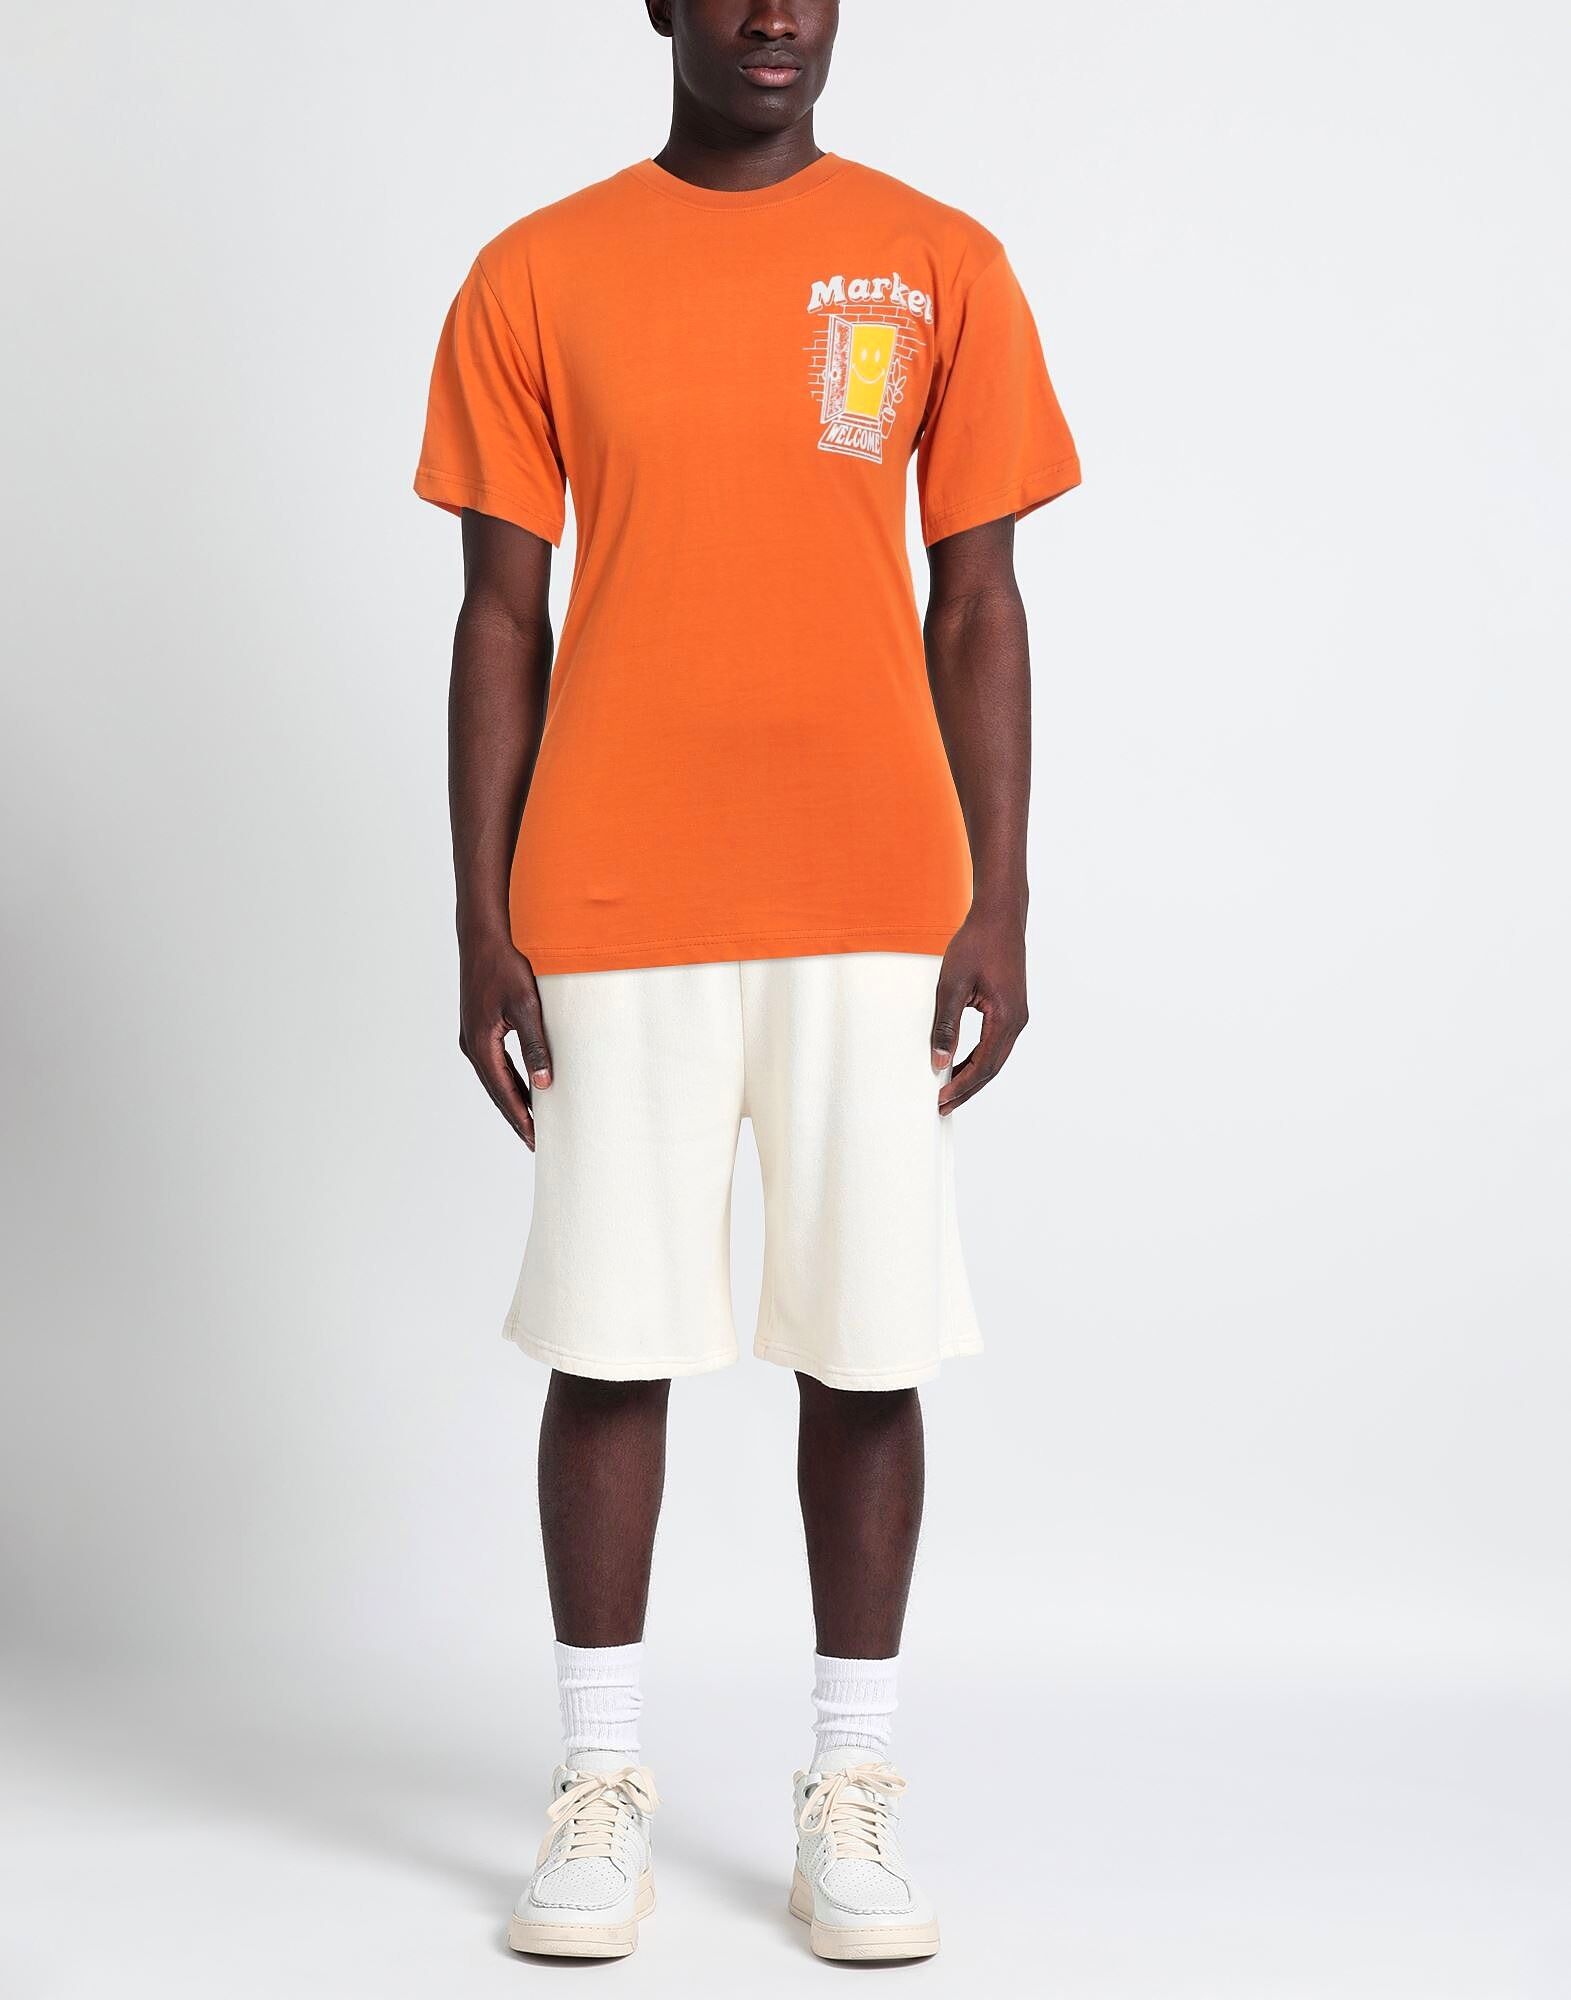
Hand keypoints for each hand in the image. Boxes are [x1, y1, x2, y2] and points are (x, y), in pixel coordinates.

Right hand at [458, 931, 552, 1149]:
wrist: (484, 934)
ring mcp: (472, 1035)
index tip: (536, 1140)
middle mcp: (472, 1044)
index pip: (504, 1092)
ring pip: (495, 1078)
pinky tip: (523, 1085)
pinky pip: (494, 1063)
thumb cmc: (505, 964)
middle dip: (516, 1116)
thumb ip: (536, 1045)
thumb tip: (544, 1083)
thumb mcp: (527, 1006)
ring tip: (532, 1121)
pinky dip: (508, 1079)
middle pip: (496, 1091)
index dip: (521, 1117)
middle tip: (535, 1141)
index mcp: (481, 1044)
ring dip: (512, 1099)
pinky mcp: (478, 1026)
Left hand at [929, 907, 1028, 1115]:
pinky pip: (996, 1044)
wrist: (999, 915)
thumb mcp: (952, 985)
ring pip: (995, 1058)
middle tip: (942, 1107)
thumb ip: (945, 1025)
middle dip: (967, 1089)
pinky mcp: (1012, 1008)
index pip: (983, 1065)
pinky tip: (961, 1063)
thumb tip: (938, 1061)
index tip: (940, 1099)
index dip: (961, 1086)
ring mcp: (1017, 1015)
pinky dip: (978, 1058)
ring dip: (973, 1076)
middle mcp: (1017, 1021)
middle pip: (992, 1068)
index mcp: (1006, 1018)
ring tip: (949, 1091)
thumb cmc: (976, 943)